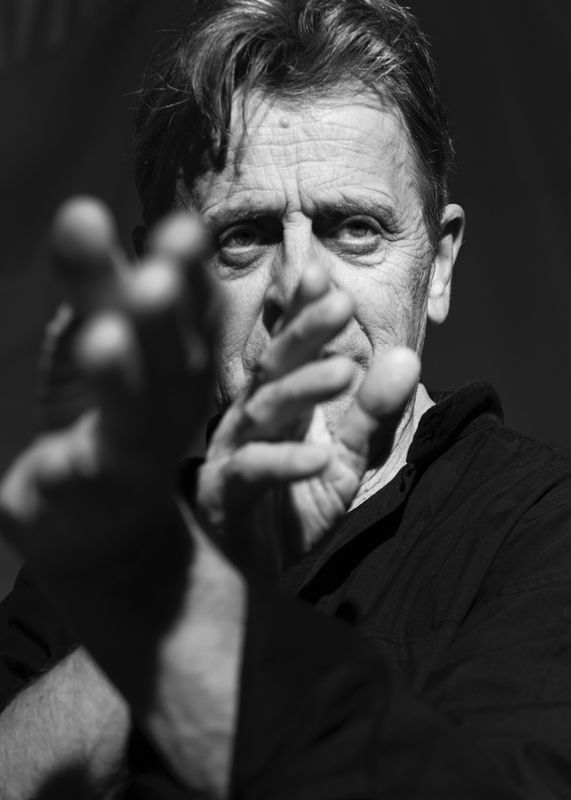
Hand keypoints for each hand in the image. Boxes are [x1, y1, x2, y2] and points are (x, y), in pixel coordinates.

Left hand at [0, 198, 216, 576]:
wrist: (101, 509)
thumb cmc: (109, 401)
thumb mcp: (101, 327)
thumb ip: (93, 277)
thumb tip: (81, 208)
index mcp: (185, 352)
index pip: (200, 307)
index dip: (193, 273)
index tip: (181, 231)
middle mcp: (177, 400)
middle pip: (178, 357)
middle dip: (164, 317)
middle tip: (152, 275)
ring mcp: (143, 449)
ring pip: (139, 414)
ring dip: (123, 378)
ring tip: (101, 339)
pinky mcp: (99, 491)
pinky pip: (90, 477)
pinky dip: (73, 467)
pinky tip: (56, 458)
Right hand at [196, 262, 419, 573]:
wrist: (254, 570)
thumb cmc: (292, 505)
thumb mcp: (346, 458)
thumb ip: (373, 413)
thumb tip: (407, 357)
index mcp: (276, 402)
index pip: (290, 347)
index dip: (304, 311)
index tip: (326, 275)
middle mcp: (249, 417)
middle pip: (274, 365)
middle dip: (304, 332)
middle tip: (339, 301)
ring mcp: (232, 452)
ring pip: (264, 411)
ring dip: (302, 389)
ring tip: (344, 372)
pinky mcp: (225, 493)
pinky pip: (254, 471)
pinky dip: (286, 462)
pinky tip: (320, 456)